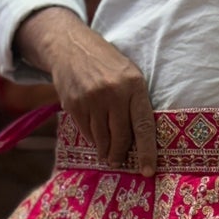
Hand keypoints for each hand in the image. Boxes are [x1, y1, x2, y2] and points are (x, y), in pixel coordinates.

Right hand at [14, 5, 156, 175]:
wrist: (70, 46)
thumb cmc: (106, 64)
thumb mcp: (129, 75)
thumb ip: (135, 103)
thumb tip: (140, 140)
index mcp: (134, 85)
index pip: (143, 126)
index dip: (146, 152)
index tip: (148, 171)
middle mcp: (113, 93)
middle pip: (120, 138)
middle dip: (120, 155)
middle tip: (118, 162)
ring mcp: (92, 99)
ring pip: (102, 139)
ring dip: (105, 150)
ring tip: (106, 153)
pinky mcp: (74, 104)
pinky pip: (86, 132)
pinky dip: (91, 137)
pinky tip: (93, 133)